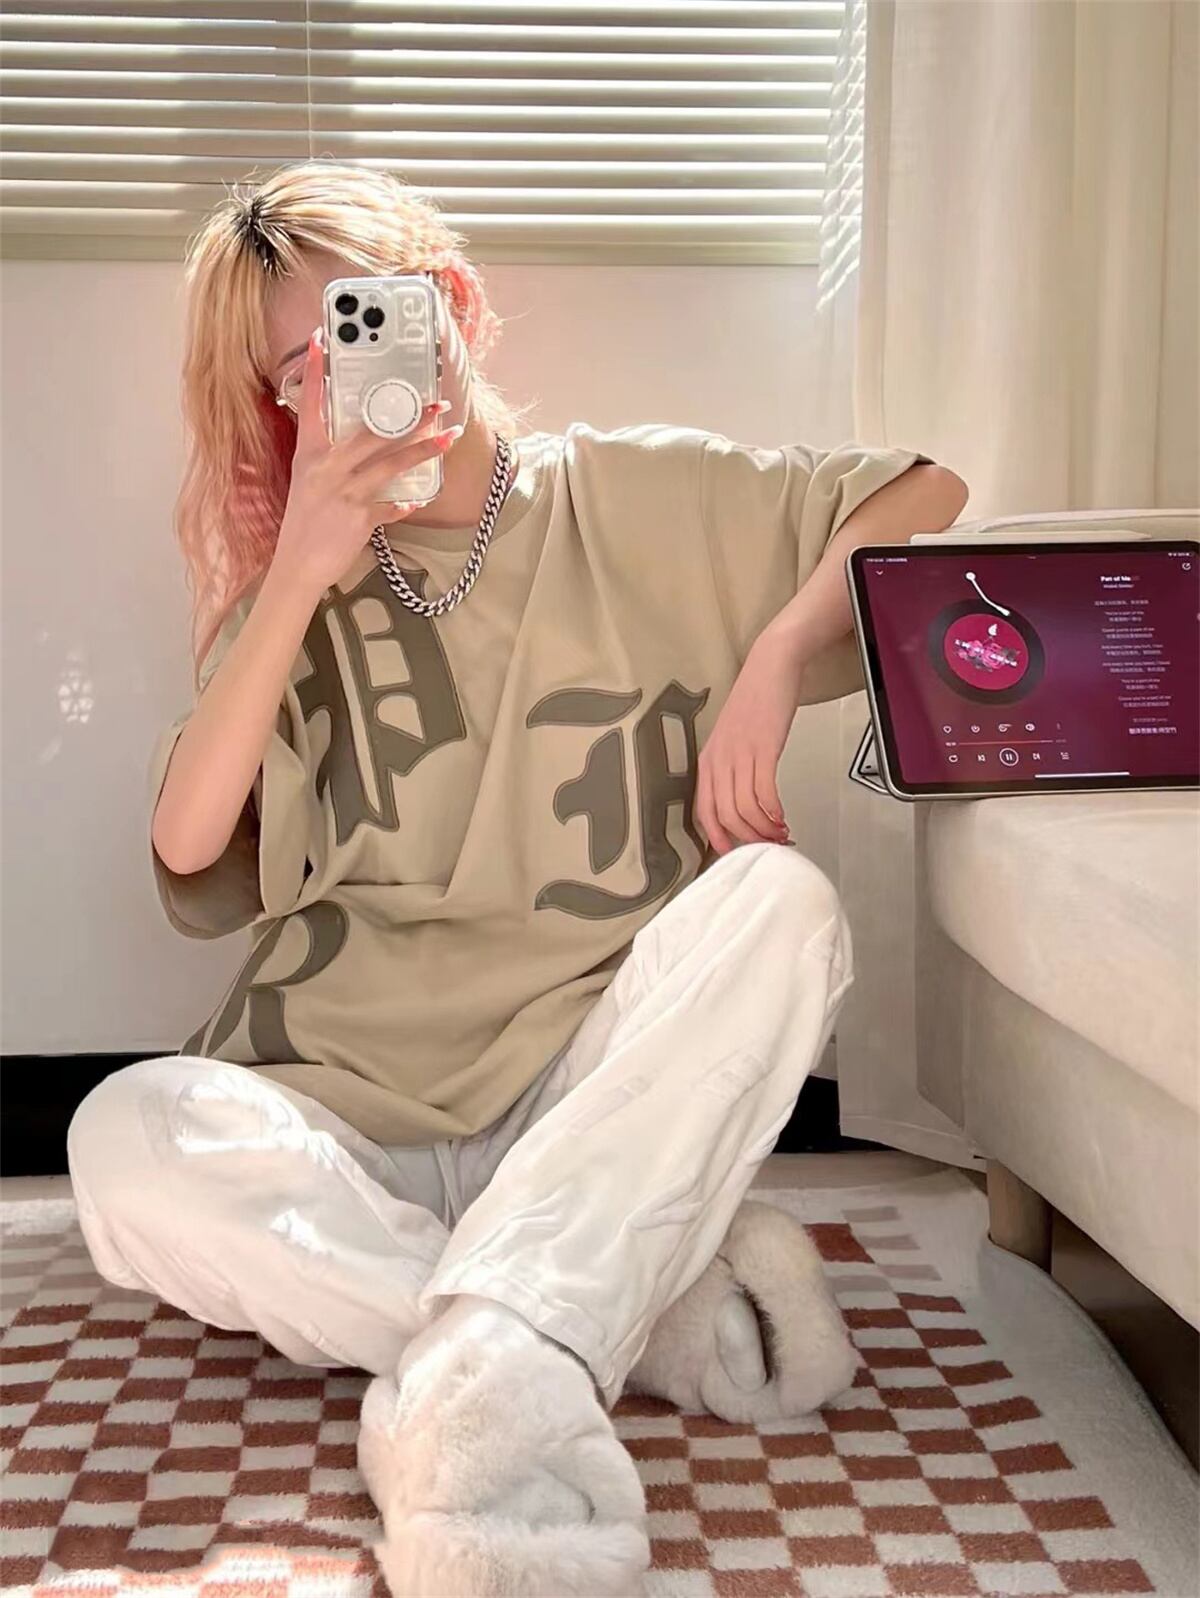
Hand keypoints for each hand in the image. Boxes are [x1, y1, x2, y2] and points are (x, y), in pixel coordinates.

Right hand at [272, 326, 462, 595]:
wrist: (297, 565)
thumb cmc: (305, 521)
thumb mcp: (309, 481)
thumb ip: (331, 458)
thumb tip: (361, 439)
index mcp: (310, 454)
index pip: (312, 405)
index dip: (317, 373)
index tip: (322, 340)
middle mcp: (326, 468)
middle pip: (373, 434)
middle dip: (409, 417)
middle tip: (436, 403)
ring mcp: (343, 493)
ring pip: (390, 465)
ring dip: (424, 450)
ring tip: (449, 436)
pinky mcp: (358, 518)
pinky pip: (391, 506)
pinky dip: (407, 504)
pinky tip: (422, 499)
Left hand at [694, 631, 804, 854]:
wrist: (771, 665)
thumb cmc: (755, 701)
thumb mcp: (733, 738)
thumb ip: (733, 766)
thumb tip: (743, 801)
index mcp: (708, 760)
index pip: (704, 811)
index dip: (718, 837)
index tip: (735, 852)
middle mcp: (719, 760)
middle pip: (726, 816)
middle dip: (748, 838)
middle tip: (768, 845)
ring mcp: (740, 754)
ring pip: (745, 808)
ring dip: (764, 829)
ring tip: (782, 834)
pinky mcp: (763, 748)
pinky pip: (764, 791)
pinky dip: (773, 812)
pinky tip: (783, 818)